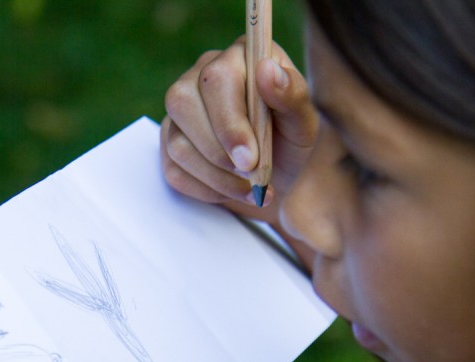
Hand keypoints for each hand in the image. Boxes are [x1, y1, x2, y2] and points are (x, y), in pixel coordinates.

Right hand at [161, 37, 318, 226]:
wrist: (276, 176)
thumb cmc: (290, 141)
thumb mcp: (304, 122)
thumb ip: (292, 96)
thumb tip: (267, 70)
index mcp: (237, 58)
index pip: (216, 78)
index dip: (229, 122)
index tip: (250, 158)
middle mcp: (200, 76)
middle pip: (183, 103)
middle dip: (218, 150)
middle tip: (250, 176)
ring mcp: (181, 111)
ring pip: (177, 143)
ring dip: (216, 177)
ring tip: (250, 189)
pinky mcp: (170, 143)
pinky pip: (174, 170)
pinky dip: (206, 189)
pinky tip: (232, 190)